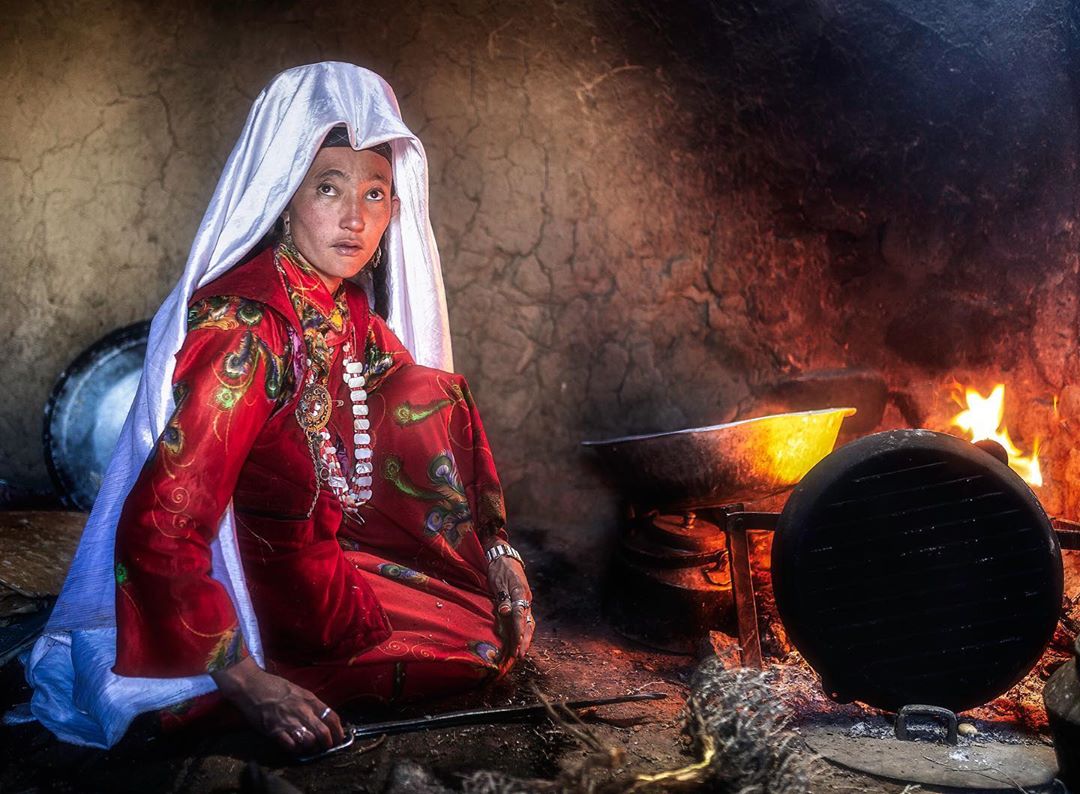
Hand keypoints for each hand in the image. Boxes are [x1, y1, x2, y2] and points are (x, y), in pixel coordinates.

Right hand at [211, 657, 344, 753]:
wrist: (252, 685)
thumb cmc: (275, 687)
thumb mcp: (299, 691)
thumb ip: (312, 704)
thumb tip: (324, 718)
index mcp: (310, 699)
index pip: (332, 717)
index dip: (338, 731)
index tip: (338, 739)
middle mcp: (302, 711)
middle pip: (323, 733)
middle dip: (327, 744)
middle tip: (325, 748)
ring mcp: (288, 721)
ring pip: (309, 742)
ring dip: (311, 748)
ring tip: (310, 748)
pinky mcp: (274, 731)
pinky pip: (291, 746)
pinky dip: (296, 750)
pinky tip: (295, 747)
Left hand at [488, 555, 534, 661]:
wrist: (503, 556)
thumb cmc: (498, 568)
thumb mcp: (497, 580)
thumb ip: (502, 596)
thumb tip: (505, 612)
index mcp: (520, 592)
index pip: (520, 615)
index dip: (518, 631)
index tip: (516, 645)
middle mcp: (526, 598)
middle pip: (528, 622)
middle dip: (525, 640)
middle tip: (520, 655)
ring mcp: (525, 600)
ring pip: (528, 623)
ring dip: (525, 639)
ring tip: (520, 653)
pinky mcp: (522, 602)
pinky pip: (524, 620)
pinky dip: (523, 632)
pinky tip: (519, 641)